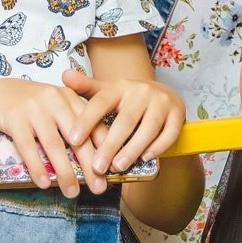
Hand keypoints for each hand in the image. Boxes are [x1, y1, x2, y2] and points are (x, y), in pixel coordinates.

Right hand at [0, 77, 95, 197]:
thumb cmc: (26, 103)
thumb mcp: (52, 105)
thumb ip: (70, 122)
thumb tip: (92, 158)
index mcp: (68, 96)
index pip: (93, 123)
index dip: (105, 149)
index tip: (112, 171)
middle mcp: (54, 99)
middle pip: (77, 137)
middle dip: (91, 165)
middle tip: (100, 188)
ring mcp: (33, 108)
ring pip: (54, 145)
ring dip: (65, 172)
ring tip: (72, 193)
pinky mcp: (14, 118)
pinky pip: (28, 148)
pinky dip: (37, 168)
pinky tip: (44, 184)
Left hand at [63, 70, 183, 185]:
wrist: (164, 94)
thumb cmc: (129, 98)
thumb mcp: (107, 91)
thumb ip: (86, 88)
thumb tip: (64, 76)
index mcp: (120, 86)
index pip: (100, 102)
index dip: (86, 121)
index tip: (73, 140)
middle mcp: (142, 91)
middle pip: (125, 119)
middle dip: (110, 144)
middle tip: (97, 166)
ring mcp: (162, 102)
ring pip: (148, 127)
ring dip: (133, 149)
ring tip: (118, 166)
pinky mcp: (177, 114)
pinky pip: (169, 133)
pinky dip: (158, 147)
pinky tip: (145, 158)